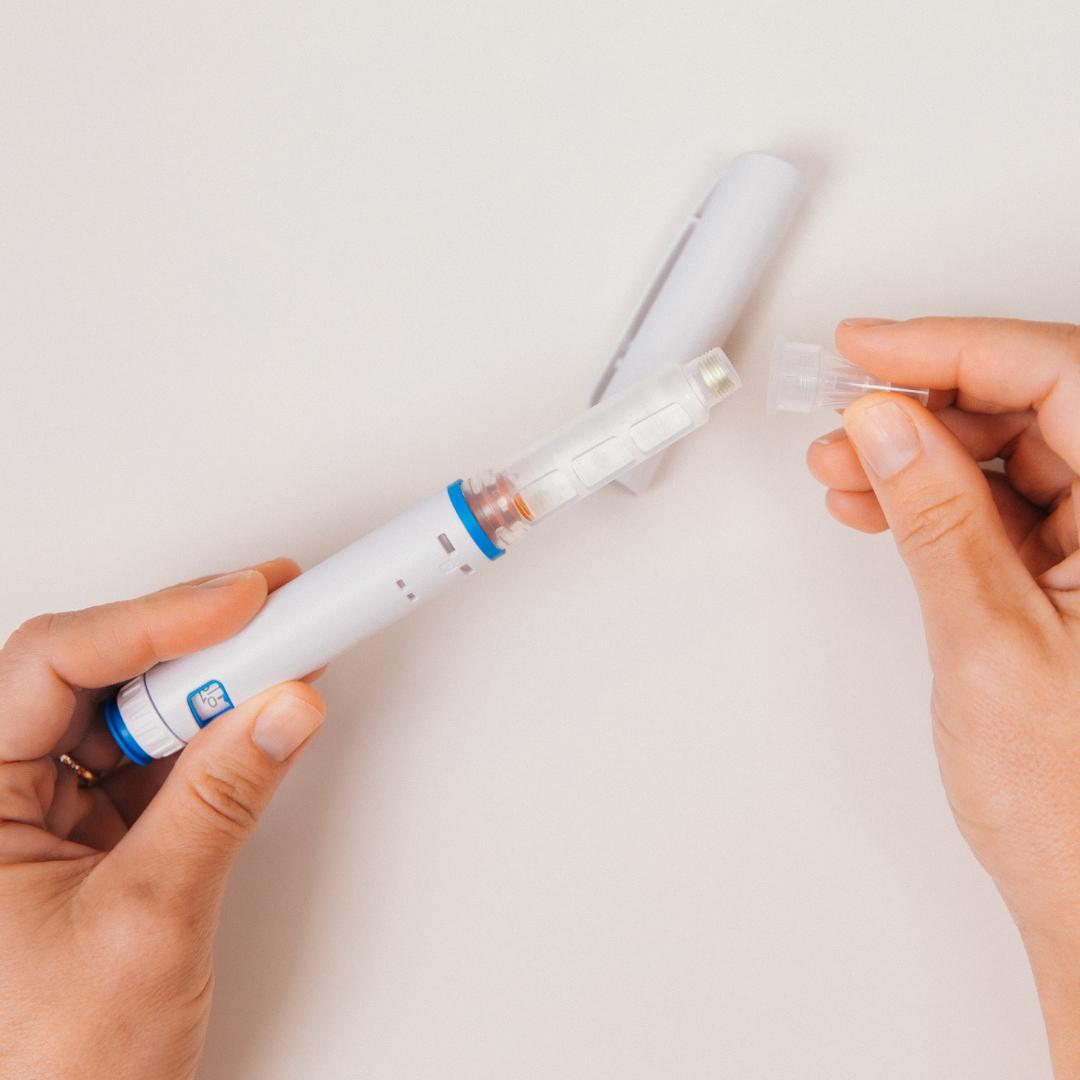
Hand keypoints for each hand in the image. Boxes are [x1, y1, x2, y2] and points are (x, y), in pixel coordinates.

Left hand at [0, 560, 325, 1079]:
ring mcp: (42, 820)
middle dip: (194, 646)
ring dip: (210, 688)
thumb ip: (221, 802)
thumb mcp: (148, 922)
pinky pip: (154, 762)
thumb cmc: (46, 1076)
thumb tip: (281, 710)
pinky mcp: (93, 840)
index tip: (243, 599)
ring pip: (128, 714)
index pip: (50, 667)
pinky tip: (259, 714)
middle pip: (93, 677)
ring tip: (283, 660)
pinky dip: (213, 738)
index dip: (154, 619)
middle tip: (279, 615)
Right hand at [807, 318, 1079, 1074]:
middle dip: (928, 406)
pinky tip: (883, 504)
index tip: (871, 346)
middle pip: (1043, 408)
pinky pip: (1011, 511)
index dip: (955, 347)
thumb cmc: (1079, 812)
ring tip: (846, 470)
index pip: (1064, 376)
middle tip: (846, 415)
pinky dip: (942, 503)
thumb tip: (888, 425)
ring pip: (1019, 458)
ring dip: (925, 456)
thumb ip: (938, 517)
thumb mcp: (988, 642)